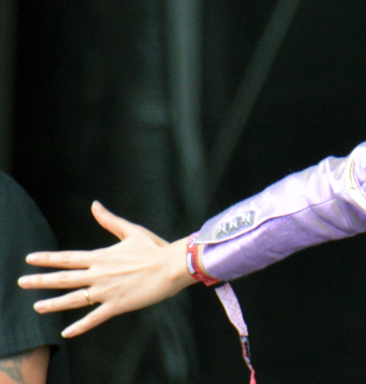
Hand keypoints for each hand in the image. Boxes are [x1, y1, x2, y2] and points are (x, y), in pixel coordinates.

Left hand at [17, 201, 196, 337]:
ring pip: (74, 299)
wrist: (172, 265)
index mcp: (102, 256)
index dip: (48, 258)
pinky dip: (79, 326)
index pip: (68, 258)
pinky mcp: (117, 305)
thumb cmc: (155, 247)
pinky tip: (66, 332)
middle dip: (41, 280)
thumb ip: (109, 220)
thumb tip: (95, 204)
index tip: (30, 258)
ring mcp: (107, 291)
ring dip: (53, 304)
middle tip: (22, 282)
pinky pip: (94, 318)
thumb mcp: (131, 231)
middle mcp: (100, 274)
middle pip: (64, 278)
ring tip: (37, 307)